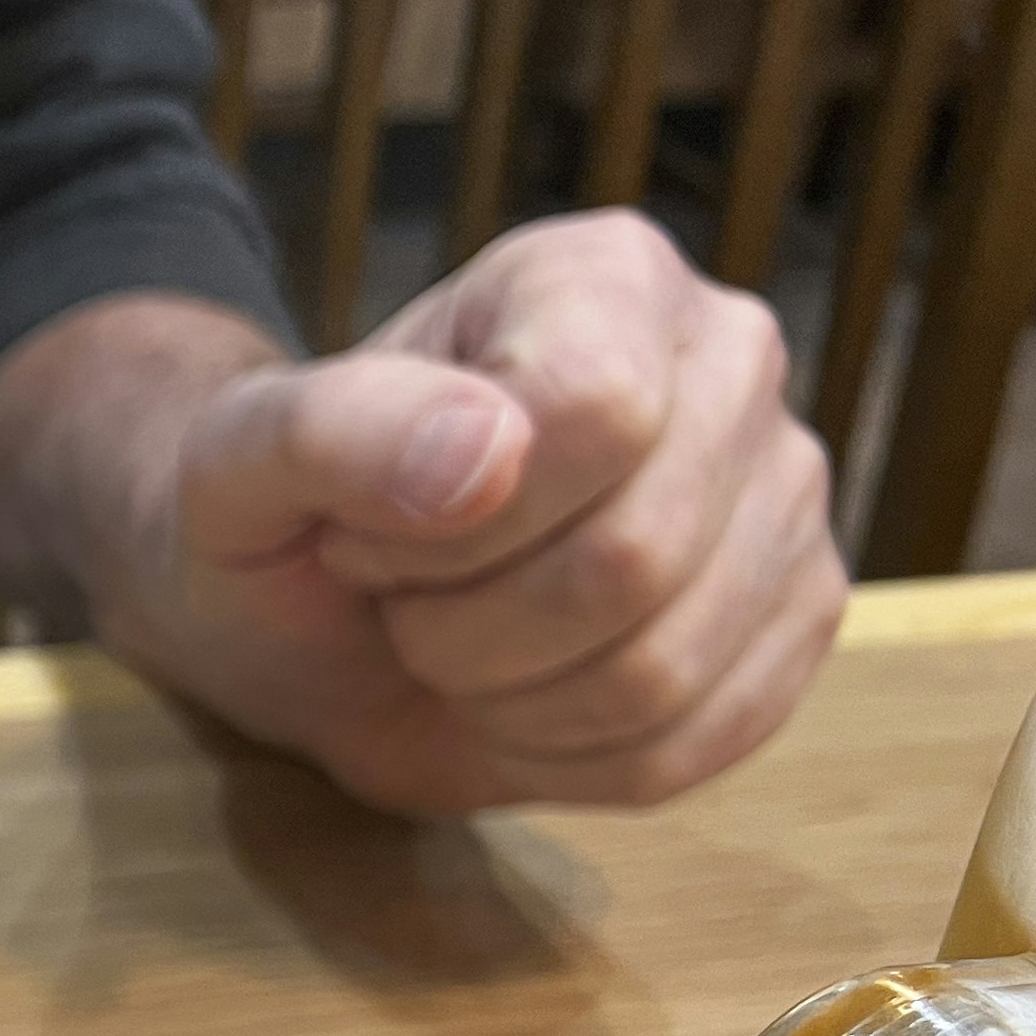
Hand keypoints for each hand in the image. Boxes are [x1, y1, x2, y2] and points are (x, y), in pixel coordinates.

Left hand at [0, 212, 845, 814]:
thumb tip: (489, 452)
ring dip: (510, 701)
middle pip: (635, 557)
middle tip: (402, 602)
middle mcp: (728, 359)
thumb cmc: (274, 525)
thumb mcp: (237, 466)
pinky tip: (515, 703)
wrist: (306, 624)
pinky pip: (695, 744)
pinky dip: (568, 760)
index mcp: (602, 275)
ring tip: (453, 645)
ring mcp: (784, 491)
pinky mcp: (797, 615)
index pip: (595, 414)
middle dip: (468, 627)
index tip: (366, 531)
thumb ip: (331, 429)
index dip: (456, 522)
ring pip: (664, 669)